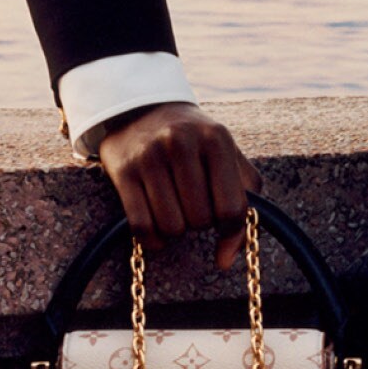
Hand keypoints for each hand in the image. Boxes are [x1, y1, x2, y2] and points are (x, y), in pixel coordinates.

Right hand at [96, 102, 264, 270]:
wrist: (143, 110)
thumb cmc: (195, 141)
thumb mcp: (226, 154)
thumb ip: (244, 198)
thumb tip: (227, 259)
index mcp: (216, 139)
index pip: (231, 207)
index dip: (231, 231)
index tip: (224, 235)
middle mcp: (182, 143)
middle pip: (201, 220)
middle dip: (201, 222)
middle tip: (195, 205)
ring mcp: (149, 156)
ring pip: (171, 227)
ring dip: (176, 229)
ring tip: (177, 210)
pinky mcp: (123, 172)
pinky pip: (141, 227)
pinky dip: (153, 240)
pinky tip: (158, 232)